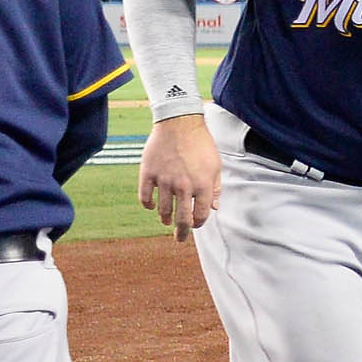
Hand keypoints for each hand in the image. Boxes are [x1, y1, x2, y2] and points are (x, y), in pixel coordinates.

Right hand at [138, 114, 219, 241]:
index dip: (198, 224)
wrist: (179, 123)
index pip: (200, 216)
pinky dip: (148, 205)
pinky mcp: (149, 173)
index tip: (195, 224)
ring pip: (163, 211)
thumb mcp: (215, 165)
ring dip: (165, 218)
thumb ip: (216, 188)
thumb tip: (214, 208)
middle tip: (180, 238)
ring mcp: (164, 181)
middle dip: (181, 233)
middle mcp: (184, 187)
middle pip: (182, 220)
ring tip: (166, 220)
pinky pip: (145, 197)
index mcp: (203, 186)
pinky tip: (152, 206)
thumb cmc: (201, 144)